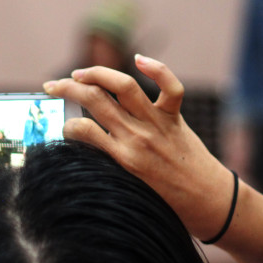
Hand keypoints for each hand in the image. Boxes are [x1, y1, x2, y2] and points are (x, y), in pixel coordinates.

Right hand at [44, 55, 232, 239]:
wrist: (209, 203)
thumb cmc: (168, 202)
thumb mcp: (130, 188)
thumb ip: (110, 165)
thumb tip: (86, 148)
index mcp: (121, 159)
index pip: (81, 131)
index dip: (66, 123)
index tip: (62, 125)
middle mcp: (136, 137)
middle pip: (94, 99)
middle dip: (68, 87)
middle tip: (53, 86)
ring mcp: (156, 124)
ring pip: (122, 85)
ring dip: (96, 73)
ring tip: (80, 73)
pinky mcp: (175, 118)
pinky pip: (169, 87)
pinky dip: (156, 68)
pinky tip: (139, 59)